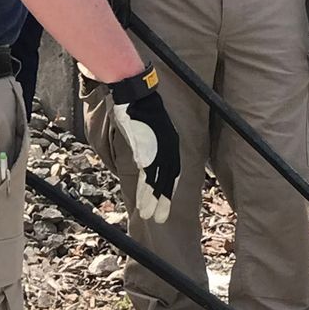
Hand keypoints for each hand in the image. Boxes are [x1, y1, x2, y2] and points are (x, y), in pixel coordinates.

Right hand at [109, 69, 180, 222]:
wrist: (135, 91)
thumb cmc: (139, 106)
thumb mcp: (149, 127)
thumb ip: (149, 142)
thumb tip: (144, 153)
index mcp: (170, 143)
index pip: (173, 171)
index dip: (169, 189)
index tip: (165, 203)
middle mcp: (168, 148)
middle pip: (168, 180)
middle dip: (164, 201)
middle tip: (160, 218)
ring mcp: (157, 149)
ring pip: (157, 182)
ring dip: (153, 202)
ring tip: (149, 216)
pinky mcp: (144, 150)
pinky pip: (146, 176)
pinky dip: (145, 193)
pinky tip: (143, 204)